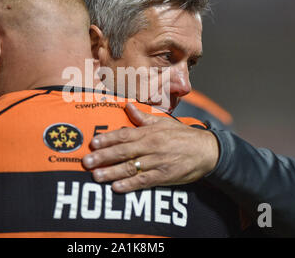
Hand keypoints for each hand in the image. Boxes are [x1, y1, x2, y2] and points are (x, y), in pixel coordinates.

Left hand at [82, 103, 219, 192]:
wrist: (207, 150)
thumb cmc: (183, 136)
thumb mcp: (164, 122)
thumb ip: (143, 117)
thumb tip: (127, 106)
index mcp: (150, 132)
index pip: (124, 135)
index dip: (108, 139)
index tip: (93, 143)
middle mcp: (151, 146)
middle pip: (123, 151)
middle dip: (104, 157)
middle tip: (87, 161)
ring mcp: (157, 162)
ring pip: (131, 167)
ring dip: (112, 172)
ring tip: (96, 176)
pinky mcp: (165, 176)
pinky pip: (145, 181)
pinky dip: (131, 185)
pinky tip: (117, 188)